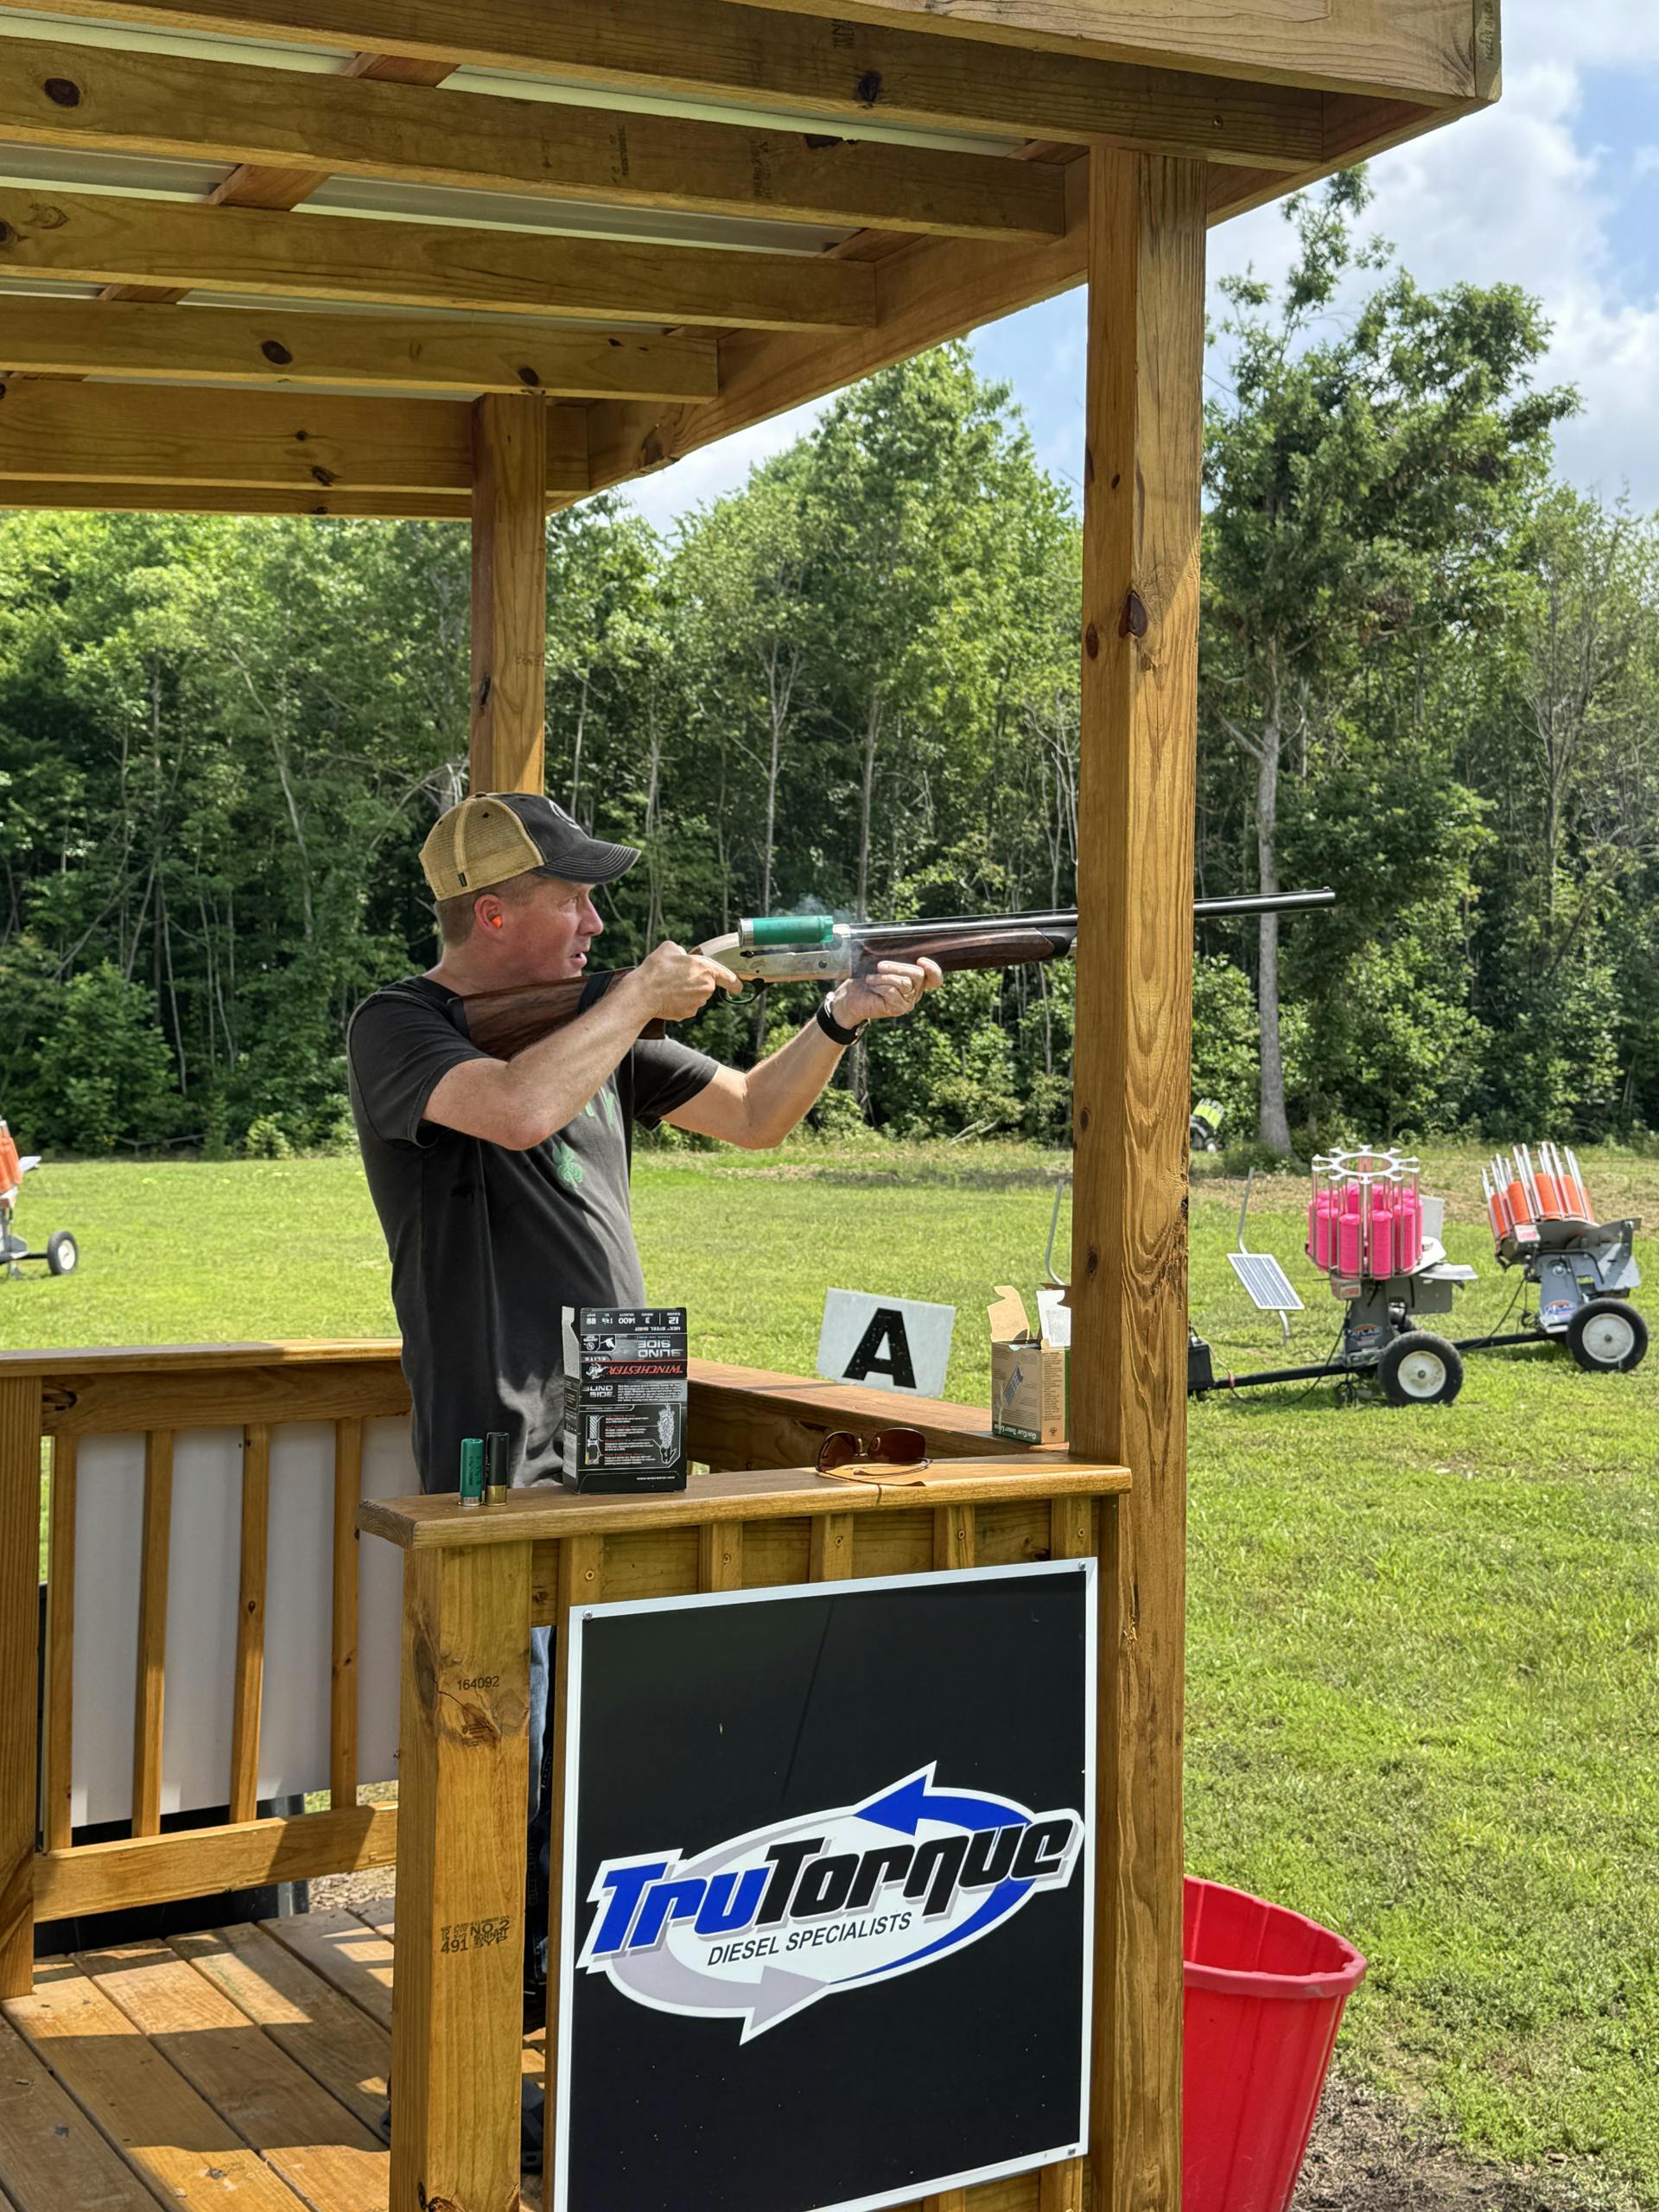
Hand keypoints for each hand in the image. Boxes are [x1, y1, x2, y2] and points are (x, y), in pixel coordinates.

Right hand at [627, 940, 742, 1023]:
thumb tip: (681, 956)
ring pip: (697, 996)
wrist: (643, 993)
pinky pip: (687, 1006)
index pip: (729, 978)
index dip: (735, 984)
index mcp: (706, 969)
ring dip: (687, 992)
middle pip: (707, 985)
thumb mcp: (669, 948)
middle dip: (696, 982)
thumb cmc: (656, 970)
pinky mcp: (688, 1013)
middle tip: (678, 976)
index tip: (738, 988)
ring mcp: (698, 1003)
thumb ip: (681, 951)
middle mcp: (706, 988)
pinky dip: (679, 1002)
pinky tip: (667, 996)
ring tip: (669, 985)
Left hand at [832, 958, 942, 1028]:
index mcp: (915, 980)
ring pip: (904, 983)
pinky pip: (893, 992)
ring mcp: (908, 1002)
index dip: (933, 969)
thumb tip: (900, 947)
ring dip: (884, 977)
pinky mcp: (897, 1009)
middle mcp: (915, 992)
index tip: (920, 960)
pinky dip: (879, 986)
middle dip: (897, 967)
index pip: (935, 978)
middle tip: (879, 966)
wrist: (850, 998)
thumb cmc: (866, 979)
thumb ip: (895, 959)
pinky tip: (871, 986)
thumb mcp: (882, 966)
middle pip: (918, 974)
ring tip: (870, 978)